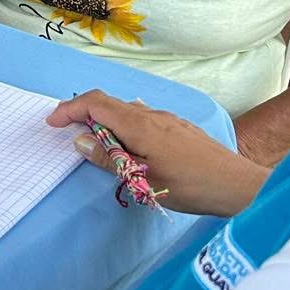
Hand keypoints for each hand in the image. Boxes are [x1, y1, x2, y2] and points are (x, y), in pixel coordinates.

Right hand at [45, 90, 269, 217]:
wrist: (237, 184)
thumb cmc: (189, 185)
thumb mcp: (142, 177)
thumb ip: (110, 158)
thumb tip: (80, 142)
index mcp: (139, 124)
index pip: (95, 103)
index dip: (70, 109)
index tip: (52, 123)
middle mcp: (152, 114)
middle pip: (110, 103)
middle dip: (84, 113)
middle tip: (69, 132)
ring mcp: (168, 118)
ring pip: (127, 111)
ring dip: (106, 121)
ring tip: (99, 143)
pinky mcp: (179, 127)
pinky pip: (143, 117)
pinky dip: (125, 125)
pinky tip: (131, 143)